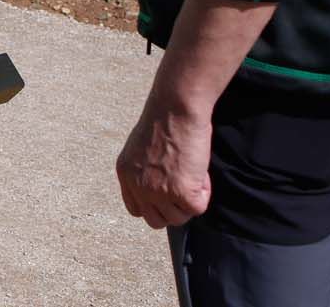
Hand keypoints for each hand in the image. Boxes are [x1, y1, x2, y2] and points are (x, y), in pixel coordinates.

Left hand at [115, 102, 212, 228]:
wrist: (176, 109)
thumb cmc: (165, 118)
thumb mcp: (142, 147)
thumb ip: (145, 169)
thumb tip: (161, 183)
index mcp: (125, 173)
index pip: (135, 209)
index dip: (154, 206)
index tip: (167, 195)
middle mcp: (137, 186)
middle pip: (156, 220)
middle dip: (173, 208)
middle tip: (185, 186)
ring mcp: (157, 192)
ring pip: (178, 218)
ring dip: (189, 200)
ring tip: (192, 172)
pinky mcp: (181, 192)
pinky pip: (198, 208)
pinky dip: (204, 193)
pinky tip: (200, 171)